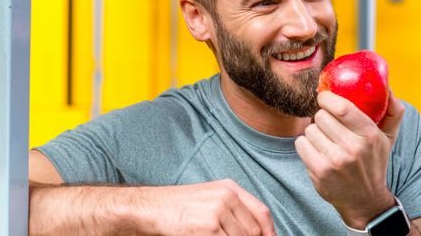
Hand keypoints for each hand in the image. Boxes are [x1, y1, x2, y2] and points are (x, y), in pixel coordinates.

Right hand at [128, 179, 275, 235]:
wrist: (151, 208)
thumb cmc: (179, 206)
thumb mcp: (210, 198)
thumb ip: (233, 211)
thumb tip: (255, 232)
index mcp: (230, 188)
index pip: (261, 213)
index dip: (269, 232)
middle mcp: (226, 197)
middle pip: (253, 231)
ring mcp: (217, 212)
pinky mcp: (207, 229)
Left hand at [294, 90, 404, 228]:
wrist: (364, 201)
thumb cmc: (373, 163)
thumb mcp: (388, 139)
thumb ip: (393, 112)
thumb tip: (389, 88)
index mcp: (370, 135)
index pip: (342, 108)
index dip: (327, 98)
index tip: (324, 97)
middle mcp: (353, 148)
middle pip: (321, 116)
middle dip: (322, 117)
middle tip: (328, 125)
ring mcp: (335, 161)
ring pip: (310, 130)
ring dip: (314, 133)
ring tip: (325, 141)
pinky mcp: (320, 171)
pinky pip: (300, 144)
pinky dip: (305, 145)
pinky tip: (316, 152)